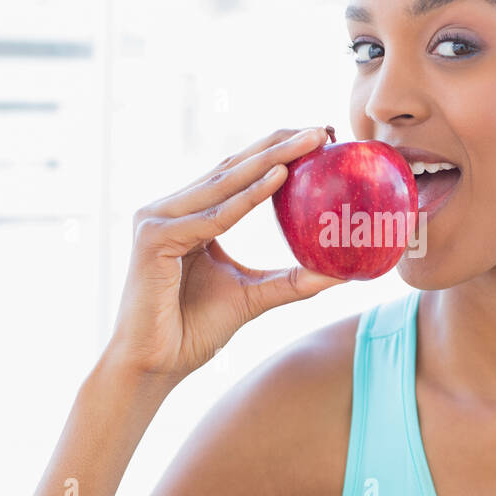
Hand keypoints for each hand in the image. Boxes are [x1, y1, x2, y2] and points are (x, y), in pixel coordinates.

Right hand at [105, 126, 345, 380]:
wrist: (152, 366)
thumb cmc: (193, 331)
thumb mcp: (254, 296)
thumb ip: (292, 281)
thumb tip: (343, 274)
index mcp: (189, 216)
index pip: (238, 175)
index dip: (278, 153)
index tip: (322, 138)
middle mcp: (170, 210)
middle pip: (233, 169)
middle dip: (280, 145)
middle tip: (323, 128)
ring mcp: (157, 220)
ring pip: (225, 184)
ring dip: (272, 160)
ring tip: (311, 141)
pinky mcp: (153, 239)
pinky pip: (213, 217)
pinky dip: (248, 197)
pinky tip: (280, 176)